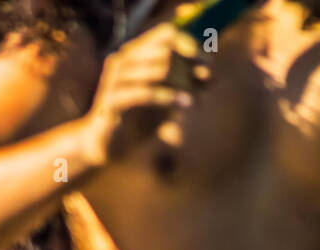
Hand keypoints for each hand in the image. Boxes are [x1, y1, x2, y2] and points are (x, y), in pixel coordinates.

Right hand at [82, 23, 210, 164]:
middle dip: (190, 67)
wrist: (109, 147)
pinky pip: (145, 92)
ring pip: (159, 69)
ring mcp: (113, 79)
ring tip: (192, 100)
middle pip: (166, 51)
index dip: (189, 45)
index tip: (205, 65)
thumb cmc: (139, 119)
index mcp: (132, 54)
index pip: (166, 33)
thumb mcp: (167, 97)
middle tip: (203, 84)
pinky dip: (168, 97)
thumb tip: (209, 73)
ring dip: (183, 84)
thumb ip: (186, 84)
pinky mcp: (110, 101)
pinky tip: (182, 104)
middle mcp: (121, 61)